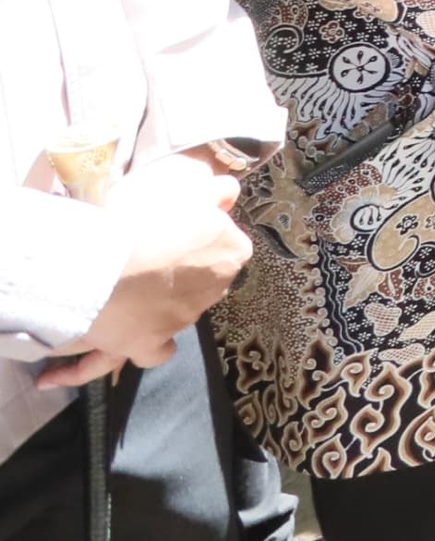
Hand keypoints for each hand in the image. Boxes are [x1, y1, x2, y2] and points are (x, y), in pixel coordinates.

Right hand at [38, 155, 248, 386]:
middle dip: (184, 270)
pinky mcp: (148, 344)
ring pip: (180, 311)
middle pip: (204, 278)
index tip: (176, 226)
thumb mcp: (184, 186)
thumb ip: (213, 188)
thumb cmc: (141, 219)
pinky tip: (133, 343)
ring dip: (162, 303)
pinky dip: (147, 348)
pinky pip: (154, 354)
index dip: (200, 232)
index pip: (226, 241)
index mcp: (232, 250)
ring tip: (132, 292)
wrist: (96, 265)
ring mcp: (182, 320)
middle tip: (152, 253)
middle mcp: (216, 289)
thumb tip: (228, 190)